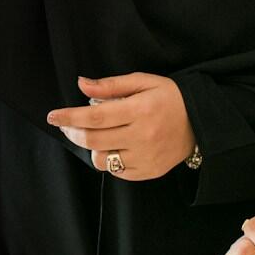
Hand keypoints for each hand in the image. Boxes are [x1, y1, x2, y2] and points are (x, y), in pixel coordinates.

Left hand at [46, 74, 193, 179]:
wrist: (202, 122)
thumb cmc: (170, 98)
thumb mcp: (143, 82)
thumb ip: (111, 85)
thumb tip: (82, 84)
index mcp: (140, 111)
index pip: (95, 117)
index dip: (69, 117)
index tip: (52, 116)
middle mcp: (142, 137)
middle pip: (93, 140)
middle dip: (72, 132)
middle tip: (66, 125)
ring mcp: (146, 157)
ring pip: (102, 160)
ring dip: (91, 147)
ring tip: (95, 135)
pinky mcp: (149, 172)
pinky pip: (117, 171)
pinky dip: (109, 159)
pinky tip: (114, 146)